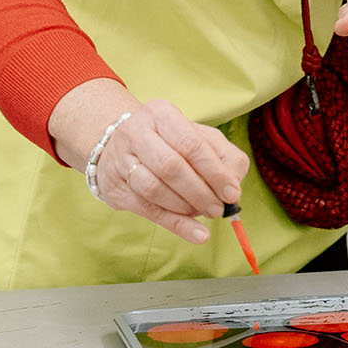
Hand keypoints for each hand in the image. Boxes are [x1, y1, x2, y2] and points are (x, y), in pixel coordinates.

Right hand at [86, 98, 249, 243]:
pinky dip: (175, 224)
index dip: (214, 171)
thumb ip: (222, 156)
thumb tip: (233, 189)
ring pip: (155, 189)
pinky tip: (195, 233)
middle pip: (172, 167)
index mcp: (161, 114)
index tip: (232, 193)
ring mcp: (120, 160)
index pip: (191, 144)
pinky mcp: (114, 187)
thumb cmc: (167, 141)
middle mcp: (136, 132)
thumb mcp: (198, 136)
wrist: (118, 146)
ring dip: (186, 207)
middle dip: (201, 192)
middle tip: (219, 209)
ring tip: (205, 213)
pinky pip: (147, 209)